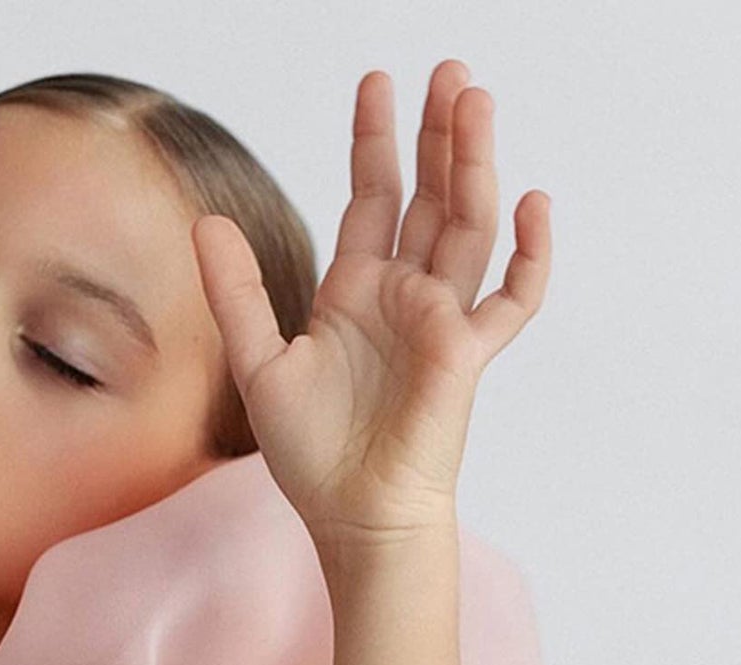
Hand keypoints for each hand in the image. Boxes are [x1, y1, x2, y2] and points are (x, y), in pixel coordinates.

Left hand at [191, 60, 550, 548]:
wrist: (356, 517)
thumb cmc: (314, 456)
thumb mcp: (260, 363)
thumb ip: (237, 292)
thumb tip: (207, 221)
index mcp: (356, 291)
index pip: (373, 196)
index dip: (375, 140)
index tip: (377, 82)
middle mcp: (404, 296)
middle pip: (430, 197)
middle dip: (438, 134)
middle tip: (448, 71)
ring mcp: (440, 322)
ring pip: (468, 227)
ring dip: (474, 166)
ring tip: (475, 102)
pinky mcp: (466, 355)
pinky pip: (511, 301)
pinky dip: (529, 258)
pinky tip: (534, 205)